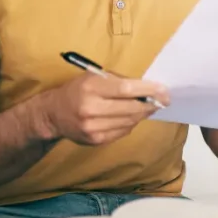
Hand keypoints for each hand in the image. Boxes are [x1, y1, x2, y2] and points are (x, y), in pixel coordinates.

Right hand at [36, 73, 169, 145]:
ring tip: (149, 107)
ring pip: (130, 122)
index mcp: (91, 88)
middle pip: (131, 108)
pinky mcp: (95, 140)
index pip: (126, 89)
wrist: (53, 114)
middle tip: (164, 100)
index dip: (148, 90)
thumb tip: (147, 87)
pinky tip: (132, 117)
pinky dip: (131, 123)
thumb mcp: (93, 77)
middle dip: (151, 104)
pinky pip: (122, 131)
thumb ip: (117, 81)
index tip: (164, 90)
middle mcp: (91, 108)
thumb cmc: (77, 90)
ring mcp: (93, 127)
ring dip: (143, 114)